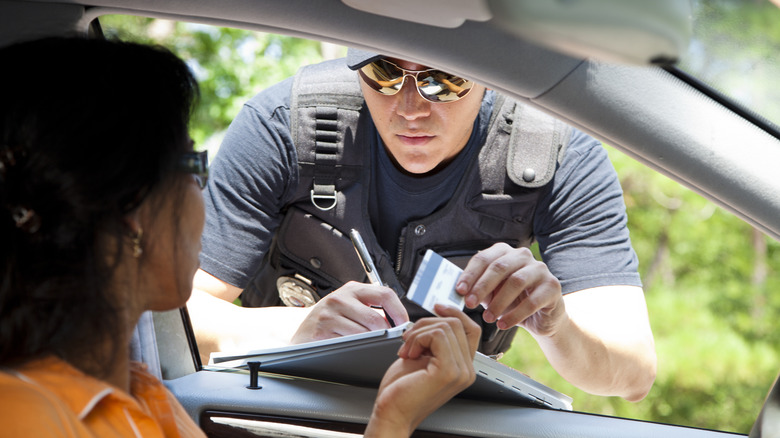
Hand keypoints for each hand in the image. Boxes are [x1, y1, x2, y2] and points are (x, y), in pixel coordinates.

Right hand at [291, 281, 408, 343]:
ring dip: (371, 343)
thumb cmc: (329, 323)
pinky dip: (356, 348)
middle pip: (376, 319)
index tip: (403, 325)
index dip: (399, 311)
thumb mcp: (350, 307)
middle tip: (388, 342)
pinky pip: (349, 342)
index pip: (385, 294)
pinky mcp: (322, 329)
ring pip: (364, 333)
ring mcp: (330, 313)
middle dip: (386, 335)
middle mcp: (341, 298)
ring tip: (366, 346)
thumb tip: (399, 322)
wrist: (302, 336)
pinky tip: (350, 348)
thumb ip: (371, 308)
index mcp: (353, 289)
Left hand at [365, 305, 479, 436]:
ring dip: (418, 333)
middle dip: (426, 324)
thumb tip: (439, 316)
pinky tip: (409, 355)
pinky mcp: (449, 371)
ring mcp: (460, 372)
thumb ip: (437, 340)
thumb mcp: (423, 356)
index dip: (455, 313)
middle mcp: (467, 370)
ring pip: (445, 326)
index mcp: (463, 366)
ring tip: (408, 350)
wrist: (391, 412)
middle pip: (456, 323)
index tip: (438, 306)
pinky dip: (418, 339)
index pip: (471, 329)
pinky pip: (437, 335)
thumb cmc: (402, 389)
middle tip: (409, 340)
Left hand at [455, 243, 565, 335]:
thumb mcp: (490, 294)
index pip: (484, 258)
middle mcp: (523, 256)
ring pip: (516, 282)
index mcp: (504, 252)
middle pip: (500, 267)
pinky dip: (514, 315)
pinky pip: (532, 301)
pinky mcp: (553, 286)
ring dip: (498, 302)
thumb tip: (456, 292)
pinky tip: (503, 324)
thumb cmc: (511, 301)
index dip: (470, 274)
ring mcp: (540, 269)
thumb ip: (475, 289)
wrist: (541, 317)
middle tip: (470, 304)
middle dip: (482, 287)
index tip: (459, 290)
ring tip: (488, 318)